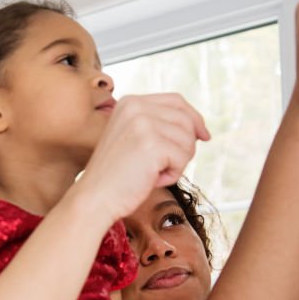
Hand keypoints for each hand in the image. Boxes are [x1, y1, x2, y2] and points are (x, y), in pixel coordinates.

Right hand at [74, 94, 209, 222]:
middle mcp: (136, 107)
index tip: (204, 136)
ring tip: (152, 173)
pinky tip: (152, 179)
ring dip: (177, 163)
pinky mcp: (152, 144)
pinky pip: (183, 158)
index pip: (176, 101)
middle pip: (186, 120)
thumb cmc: (115, 176)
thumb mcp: (132, 138)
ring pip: (188, 140)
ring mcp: (143, 123)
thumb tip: (198, 128)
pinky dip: (172, 175)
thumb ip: (157, 125)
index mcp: (130, 102)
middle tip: (164, 166)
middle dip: (185, 146)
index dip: (194, 118)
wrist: (94, 198)